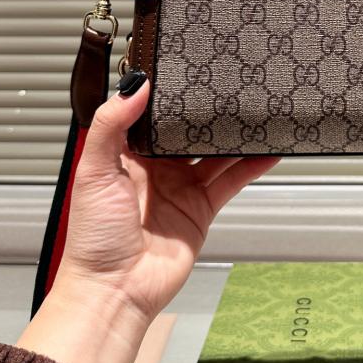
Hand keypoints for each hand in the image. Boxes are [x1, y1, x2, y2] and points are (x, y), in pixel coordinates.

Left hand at [18, 74, 278, 362]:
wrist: (115, 289)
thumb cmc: (94, 238)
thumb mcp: (95, 171)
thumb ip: (112, 125)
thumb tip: (136, 86)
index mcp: (126, 155)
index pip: (152, 116)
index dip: (170, 96)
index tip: (189, 72)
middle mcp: (155, 169)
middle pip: (188, 132)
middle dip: (207, 113)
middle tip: (231, 87)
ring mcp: (181, 188)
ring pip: (215, 153)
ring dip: (234, 136)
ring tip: (256, 112)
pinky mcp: (201, 209)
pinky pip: (230, 181)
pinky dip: (251, 166)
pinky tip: (268, 150)